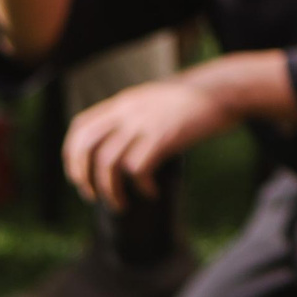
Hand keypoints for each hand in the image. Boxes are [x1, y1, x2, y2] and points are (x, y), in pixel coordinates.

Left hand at [62, 75, 235, 208]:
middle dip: (82, 177)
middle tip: (93, 196)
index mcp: (124, 102)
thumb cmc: (195, 101)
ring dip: (110, 191)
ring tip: (122, 205)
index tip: (80, 175)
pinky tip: (151, 193)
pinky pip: (137, 168)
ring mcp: (144, 123)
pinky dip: (140, 186)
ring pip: (107, 163)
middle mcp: (128, 111)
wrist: (224, 91)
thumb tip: (124, 143)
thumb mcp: (156, 100)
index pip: (80, 127)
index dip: (72, 155)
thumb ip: (137, 115)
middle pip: (86, 146)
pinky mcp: (163, 137)